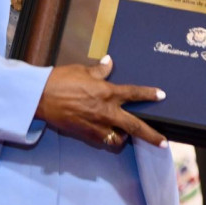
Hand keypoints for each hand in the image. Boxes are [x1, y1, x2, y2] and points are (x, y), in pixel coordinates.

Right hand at [35, 56, 167, 147]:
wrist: (42, 97)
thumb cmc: (62, 80)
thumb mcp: (83, 71)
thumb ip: (100, 71)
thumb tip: (109, 62)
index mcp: (107, 93)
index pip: (133, 93)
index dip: (149, 94)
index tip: (161, 95)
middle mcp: (106, 111)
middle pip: (134, 126)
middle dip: (151, 135)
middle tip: (163, 142)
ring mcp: (97, 126)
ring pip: (118, 139)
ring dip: (124, 138)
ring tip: (125, 136)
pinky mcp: (86, 135)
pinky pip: (102, 141)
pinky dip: (106, 139)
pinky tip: (106, 135)